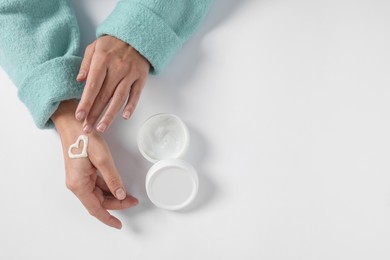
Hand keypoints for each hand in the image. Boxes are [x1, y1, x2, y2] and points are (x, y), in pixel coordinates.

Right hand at [52, 100, 137, 228]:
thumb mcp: (102, 159)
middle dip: (116, 204)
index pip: (96, 209)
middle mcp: (77, 184)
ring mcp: (79, 178)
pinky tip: (118, 186)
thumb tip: (120, 194)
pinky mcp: (82, 172)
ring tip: (129, 195)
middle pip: (98, 202)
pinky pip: (96, 185)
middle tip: (133, 201)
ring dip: (113, 196)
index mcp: (79, 184)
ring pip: (98, 194)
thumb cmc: (84, 138)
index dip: (108, 218)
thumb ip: (112, 179)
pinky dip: (108, 187)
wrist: (72, 123)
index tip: (119, 225)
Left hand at [75, 35, 149, 132]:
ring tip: (101, 128)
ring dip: (110, 115)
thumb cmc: (113, 44)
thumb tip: (79, 81)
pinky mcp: (141, 78)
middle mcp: (117, 68)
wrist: (136, 36)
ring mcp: (130, 74)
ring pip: (119, 98)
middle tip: (87, 128)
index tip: (79, 116)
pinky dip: (131, 106)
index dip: (85, 102)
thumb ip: (85, 64)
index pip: (92, 86)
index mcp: (102, 60)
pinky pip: (135, 95)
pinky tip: (125, 117)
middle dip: (94, 114)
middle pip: (104, 96)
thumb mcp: (94, 47)